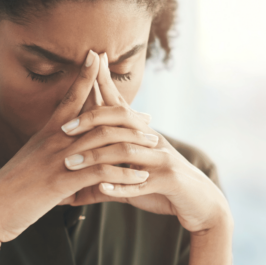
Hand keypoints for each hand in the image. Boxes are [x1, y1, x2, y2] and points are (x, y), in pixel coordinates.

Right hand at [0, 50, 159, 243]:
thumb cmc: (11, 187)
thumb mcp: (30, 160)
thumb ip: (48, 149)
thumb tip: (61, 146)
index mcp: (47, 132)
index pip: (69, 96)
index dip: (83, 75)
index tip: (97, 55)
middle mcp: (55, 140)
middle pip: (98, 117)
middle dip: (127, 115)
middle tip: (148, 118)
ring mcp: (59, 160)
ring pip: (105, 143)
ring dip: (133, 144)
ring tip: (153, 146)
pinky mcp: (62, 182)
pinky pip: (101, 173)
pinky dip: (124, 175)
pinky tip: (140, 178)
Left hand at [59, 53, 231, 234]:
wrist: (201, 204)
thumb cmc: (162, 188)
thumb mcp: (132, 179)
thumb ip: (104, 178)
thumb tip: (73, 186)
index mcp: (143, 135)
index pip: (120, 105)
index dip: (106, 83)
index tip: (91, 60)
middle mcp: (153, 141)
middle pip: (121, 121)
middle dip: (91, 121)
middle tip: (64, 129)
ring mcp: (162, 160)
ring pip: (126, 152)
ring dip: (97, 157)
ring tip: (72, 165)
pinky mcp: (169, 181)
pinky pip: (141, 183)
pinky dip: (120, 186)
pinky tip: (102, 188)